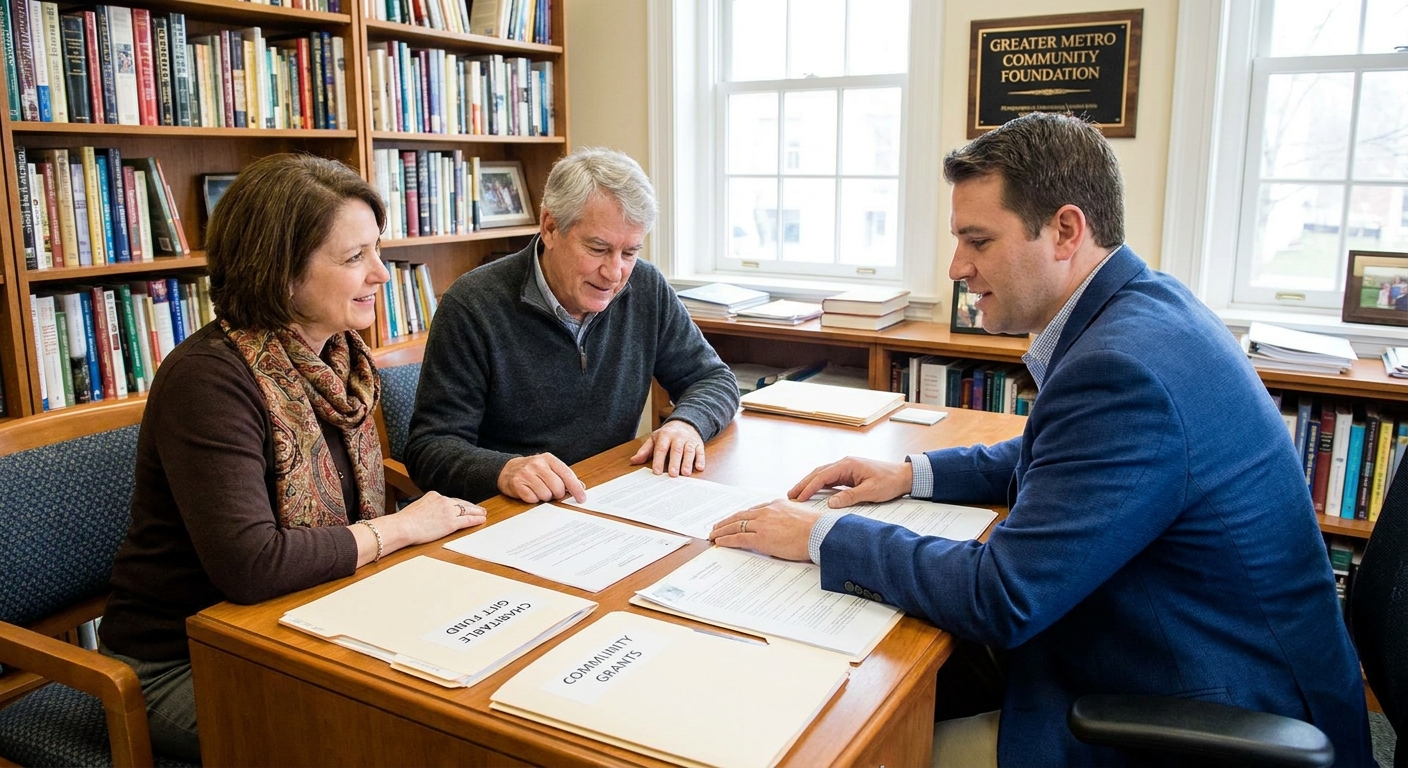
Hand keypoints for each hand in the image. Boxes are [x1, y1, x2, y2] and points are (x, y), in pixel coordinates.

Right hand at [352, 492, 484, 566]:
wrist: (402, 527)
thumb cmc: (404, 522)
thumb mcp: (416, 508)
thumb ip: (426, 508)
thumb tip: (427, 515)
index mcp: (433, 495)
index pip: (450, 499)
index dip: (459, 504)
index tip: (464, 506)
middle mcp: (443, 500)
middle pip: (460, 503)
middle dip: (470, 506)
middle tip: (479, 508)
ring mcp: (448, 511)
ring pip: (466, 510)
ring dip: (476, 512)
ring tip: (483, 514)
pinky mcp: (451, 523)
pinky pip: (467, 520)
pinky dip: (476, 520)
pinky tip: (481, 520)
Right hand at [498, 453, 586, 502]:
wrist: (508, 469)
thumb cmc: (533, 471)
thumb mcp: (550, 468)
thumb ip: (565, 477)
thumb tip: (581, 487)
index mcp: (549, 459)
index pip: (567, 474)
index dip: (576, 488)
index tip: (582, 498)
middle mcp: (537, 464)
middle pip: (557, 487)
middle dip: (557, 494)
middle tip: (551, 492)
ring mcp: (526, 473)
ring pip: (545, 495)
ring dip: (544, 497)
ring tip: (539, 490)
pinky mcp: (517, 484)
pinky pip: (532, 499)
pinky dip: (533, 499)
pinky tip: (530, 492)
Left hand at [630, 419, 705, 476]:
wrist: (686, 422)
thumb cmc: (668, 434)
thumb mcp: (654, 439)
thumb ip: (645, 451)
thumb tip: (633, 461)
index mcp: (665, 435)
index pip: (661, 448)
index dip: (659, 460)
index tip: (657, 472)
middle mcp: (678, 437)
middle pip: (676, 450)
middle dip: (675, 462)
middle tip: (672, 474)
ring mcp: (689, 440)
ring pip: (689, 451)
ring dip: (688, 462)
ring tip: (685, 473)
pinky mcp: (698, 444)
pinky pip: (700, 451)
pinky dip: (701, 460)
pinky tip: (699, 468)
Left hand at [709, 500, 820, 561]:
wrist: (820, 533)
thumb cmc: (816, 527)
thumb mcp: (800, 515)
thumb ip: (789, 517)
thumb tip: (789, 526)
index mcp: (776, 504)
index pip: (753, 510)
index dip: (742, 516)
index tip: (735, 519)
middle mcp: (766, 512)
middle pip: (740, 516)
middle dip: (726, 522)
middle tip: (717, 526)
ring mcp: (762, 524)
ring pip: (736, 526)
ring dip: (722, 530)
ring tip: (713, 535)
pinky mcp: (761, 538)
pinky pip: (738, 538)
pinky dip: (726, 540)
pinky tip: (720, 542)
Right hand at [788, 456, 912, 507]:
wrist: (904, 476)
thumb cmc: (890, 481)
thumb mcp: (870, 491)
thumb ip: (849, 497)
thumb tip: (831, 503)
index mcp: (847, 465)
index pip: (822, 476)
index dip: (809, 487)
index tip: (798, 498)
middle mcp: (844, 464)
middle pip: (818, 473)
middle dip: (803, 484)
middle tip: (790, 495)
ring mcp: (846, 468)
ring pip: (822, 475)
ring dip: (809, 484)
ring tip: (797, 494)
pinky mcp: (849, 474)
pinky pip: (830, 479)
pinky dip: (819, 485)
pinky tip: (813, 492)